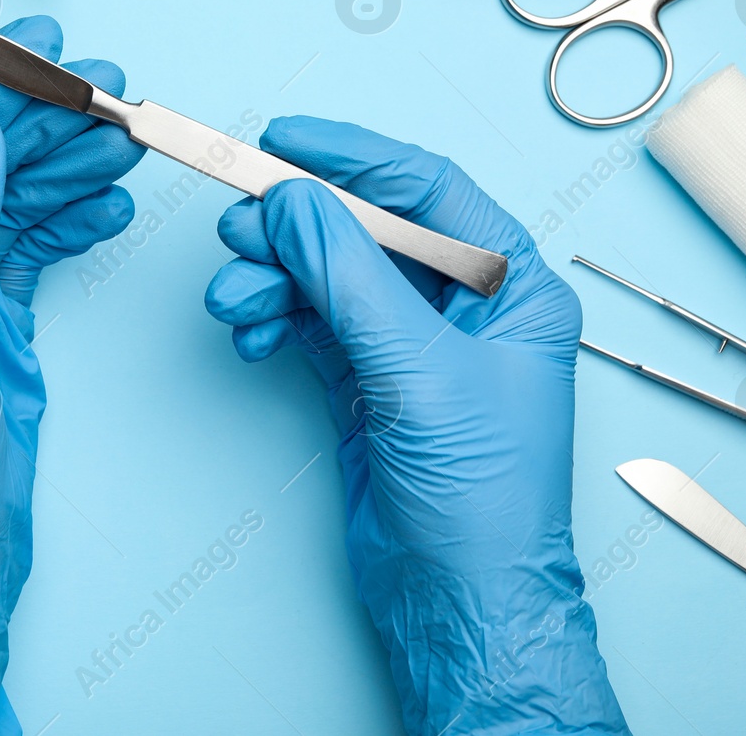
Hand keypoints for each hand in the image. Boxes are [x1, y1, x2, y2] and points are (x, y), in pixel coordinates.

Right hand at [204, 117, 627, 735]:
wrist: (461, 605)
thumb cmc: (486, 502)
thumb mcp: (422, 374)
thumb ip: (353, 279)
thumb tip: (298, 202)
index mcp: (512, 286)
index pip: (428, 189)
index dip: (354, 156)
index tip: (284, 140)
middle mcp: (463, 306)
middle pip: (366, 228)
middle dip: (297, 225)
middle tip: (238, 226)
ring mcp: (410, 344)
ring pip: (328, 275)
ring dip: (273, 277)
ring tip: (233, 296)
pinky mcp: (367, 383)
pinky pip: (309, 322)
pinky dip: (273, 318)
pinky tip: (250, 333)